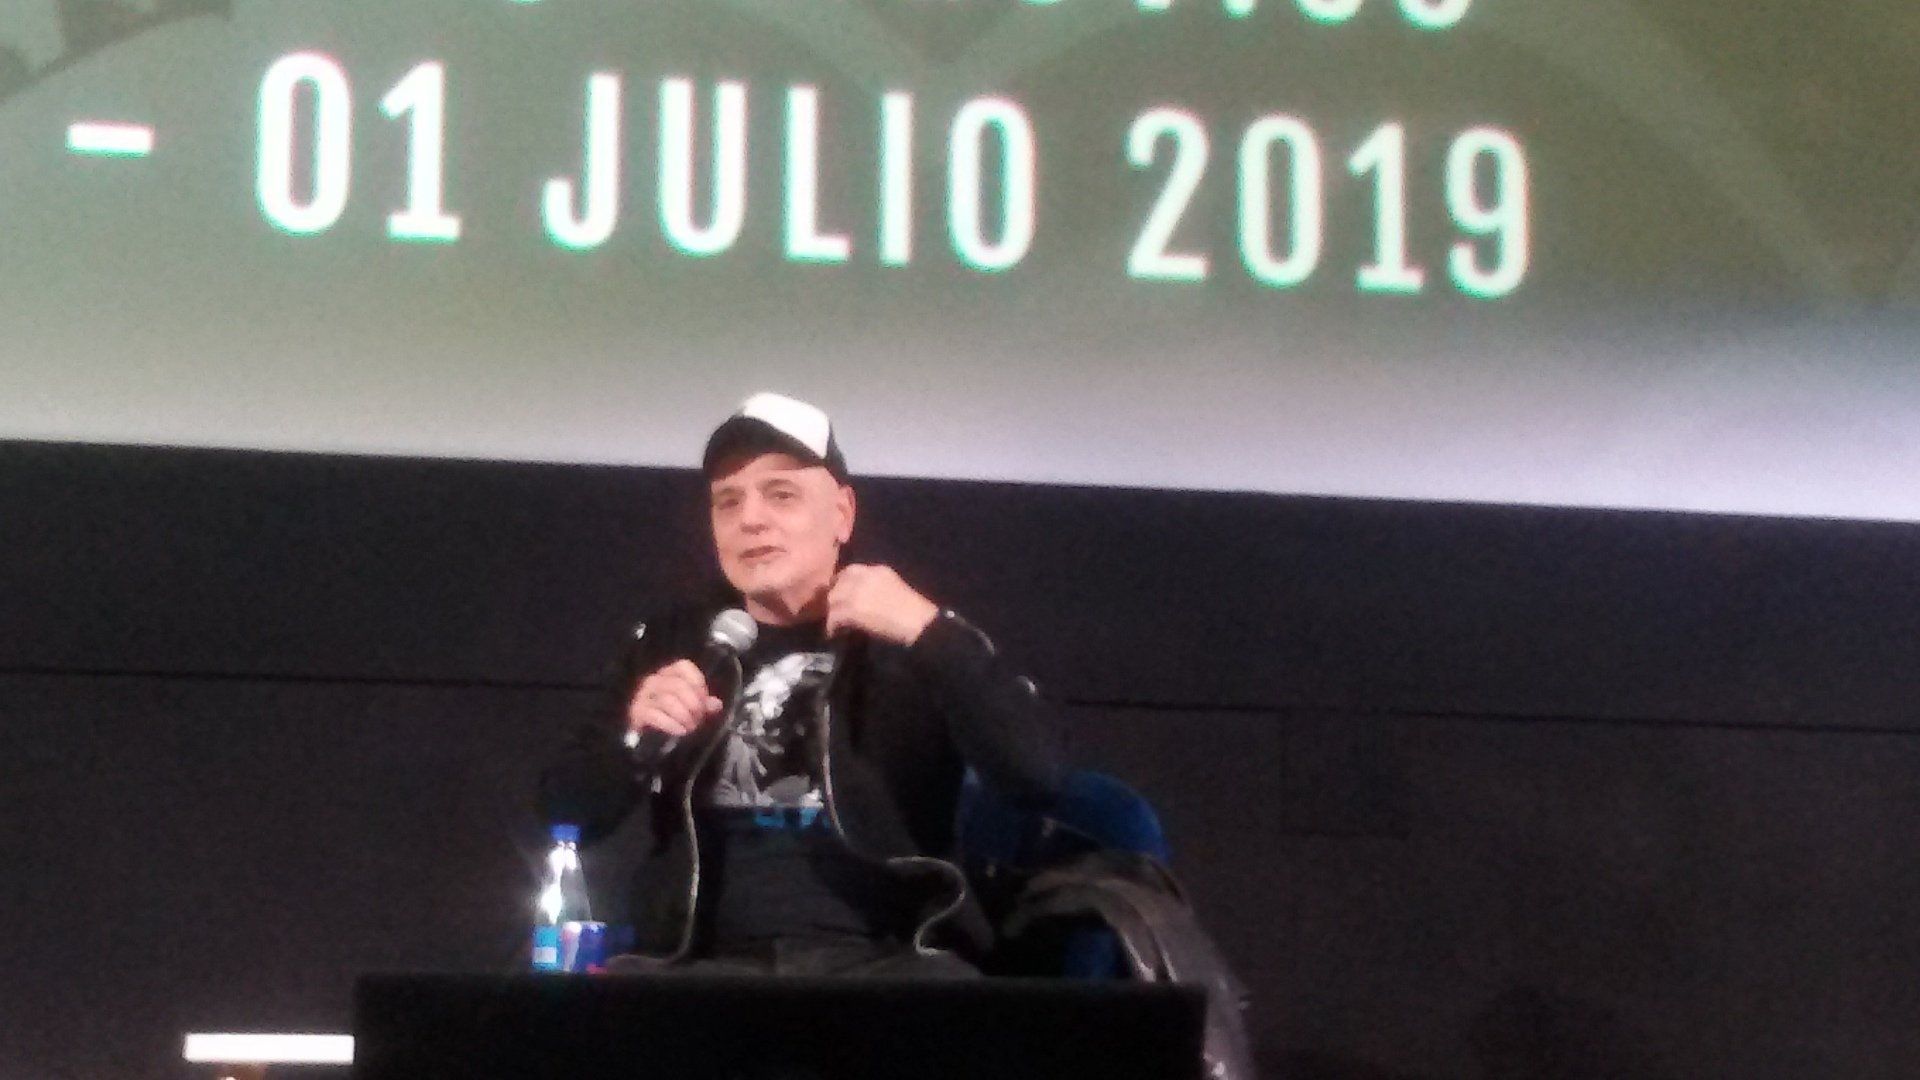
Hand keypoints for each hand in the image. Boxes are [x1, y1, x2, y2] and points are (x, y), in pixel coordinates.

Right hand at [627, 659, 722, 738]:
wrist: (643, 737)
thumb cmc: (669, 716)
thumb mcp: (687, 707)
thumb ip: (702, 703)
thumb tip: (716, 705)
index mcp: (667, 674)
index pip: (683, 667)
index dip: (697, 682)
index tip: (704, 700)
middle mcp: (653, 681)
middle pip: (678, 685)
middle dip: (693, 704)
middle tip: (699, 718)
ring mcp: (643, 696)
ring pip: (668, 700)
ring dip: (684, 716)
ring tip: (690, 727)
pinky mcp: (637, 712)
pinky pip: (655, 715)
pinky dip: (671, 724)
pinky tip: (680, 731)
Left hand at [825, 564, 940, 645]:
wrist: (919, 624)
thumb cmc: (914, 612)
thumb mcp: (894, 590)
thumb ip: (876, 588)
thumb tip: (861, 600)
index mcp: (878, 570)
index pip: (850, 570)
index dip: (843, 583)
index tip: (841, 596)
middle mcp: (865, 576)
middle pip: (838, 582)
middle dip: (835, 597)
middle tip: (835, 612)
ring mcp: (857, 591)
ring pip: (833, 599)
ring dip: (833, 613)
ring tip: (835, 625)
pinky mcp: (853, 609)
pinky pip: (834, 617)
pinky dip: (833, 627)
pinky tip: (836, 634)